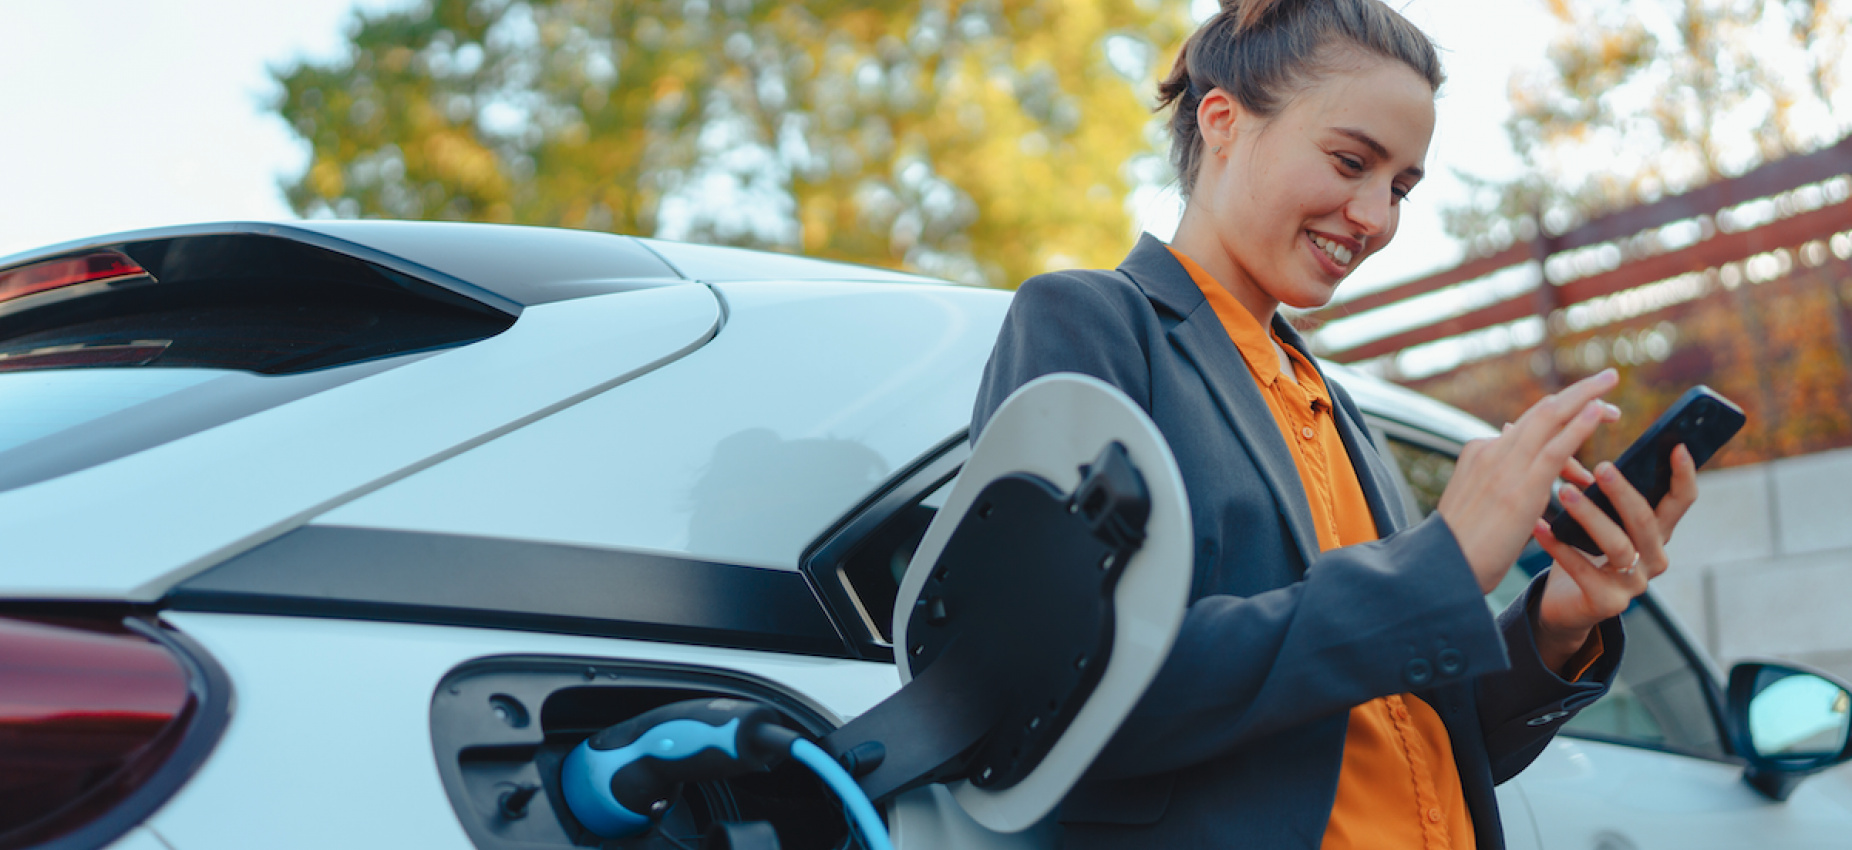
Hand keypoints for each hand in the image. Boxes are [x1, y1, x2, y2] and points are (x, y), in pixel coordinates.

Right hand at [1435, 369, 1621, 593]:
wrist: (1442, 569)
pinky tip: (1598, 412)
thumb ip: (1499, 485)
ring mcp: (1504, 467)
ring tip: (1613, 396)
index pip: (1526, 425)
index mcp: (1479, 454)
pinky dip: (1579, 425)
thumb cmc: (1461, 549)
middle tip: (1608, 380)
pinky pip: (1555, 448)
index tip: (1585, 410)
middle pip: (1540, 410)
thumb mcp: (1477, 506)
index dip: (1559, 412)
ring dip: (1584, 397)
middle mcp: (1490, 451)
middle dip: (1577, 392)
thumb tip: (1527, 480)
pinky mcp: (1520, 487)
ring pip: (1549, 418)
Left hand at [1529, 443, 1700, 670]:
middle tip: (1601, 466)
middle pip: (1646, 521)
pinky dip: (1559, 547)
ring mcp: (1634, 583)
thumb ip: (1590, 478)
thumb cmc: (1582, 549)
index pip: (1682, 500)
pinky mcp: (1608, 603)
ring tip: (1563, 492)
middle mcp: (1653, 556)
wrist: (1564, 603)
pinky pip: (1583, 571)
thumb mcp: (1595, 514)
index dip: (1684, 474)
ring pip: (1618, 546)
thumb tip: (1560, 422)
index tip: (1676, 445)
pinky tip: (1539, 527)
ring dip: (1590, 517)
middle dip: (1624, 492)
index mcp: (1656, 530)